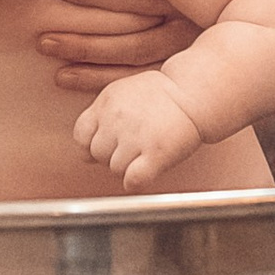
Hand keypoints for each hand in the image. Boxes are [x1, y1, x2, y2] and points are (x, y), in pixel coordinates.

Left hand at [35, 0, 199, 93]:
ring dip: (86, 53)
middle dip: (84, 28)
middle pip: (131, 26)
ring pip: (131, 55)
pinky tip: (65, 77)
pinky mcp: (182, 66)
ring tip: (46, 45)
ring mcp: (188, 46)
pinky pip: (138, 78)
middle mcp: (190, 17)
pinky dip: (100, 79)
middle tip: (41, 27)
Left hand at [75, 75, 203, 193]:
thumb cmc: (162, 94)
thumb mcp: (122, 92)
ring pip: (115, 169)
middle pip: (98, 154)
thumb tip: (83, 154)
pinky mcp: (156, 152)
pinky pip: (133, 180)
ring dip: (128, 167)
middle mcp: (116, 119)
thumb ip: (100, 117)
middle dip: (112, 155)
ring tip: (144, 153)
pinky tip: (145, 172)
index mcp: (106, 103)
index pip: (81, 136)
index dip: (92, 144)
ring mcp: (135, 136)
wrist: (193, 92)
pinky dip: (136, 182)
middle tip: (133, 146)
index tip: (108, 144)